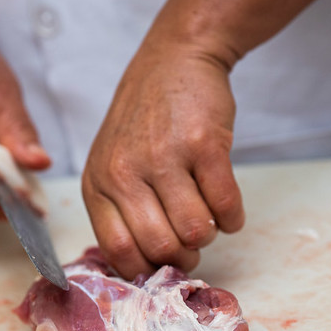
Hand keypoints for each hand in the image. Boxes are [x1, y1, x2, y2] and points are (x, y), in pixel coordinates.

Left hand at [82, 43, 244, 278]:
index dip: (146, 269)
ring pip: (196, 232)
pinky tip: (226, 206)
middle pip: (160, 247)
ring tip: (207, 218)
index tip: (162, 265)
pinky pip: (226, 207)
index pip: (117, 251)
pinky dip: (233, 218)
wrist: (174, 60)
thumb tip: (143, 269)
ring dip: (209, 235)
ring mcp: (164, 157)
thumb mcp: (111, 164)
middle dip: (184, 257)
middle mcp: (124, 172)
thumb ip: (118, 211)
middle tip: (191, 244)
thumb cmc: (143, 122)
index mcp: (97, 184)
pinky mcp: (204, 145)